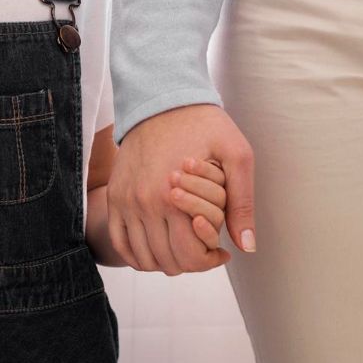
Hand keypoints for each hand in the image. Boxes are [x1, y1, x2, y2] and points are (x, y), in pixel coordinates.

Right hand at [109, 103, 255, 274]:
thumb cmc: (204, 125)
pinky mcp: (115, 195)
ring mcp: (125, 201)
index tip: (222, 252)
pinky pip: (119, 240)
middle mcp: (144, 203)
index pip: (189, 256)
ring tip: (183, 247)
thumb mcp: (237, 155)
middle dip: (191, 263)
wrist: (162, 99)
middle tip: (205, 250)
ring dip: (165, 261)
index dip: (210, 262)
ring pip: (142, 257)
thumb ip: (242, 203)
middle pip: (167, 261)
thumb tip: (246, 247)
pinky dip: (136, 254)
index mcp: (173, 197)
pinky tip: (157, 247)